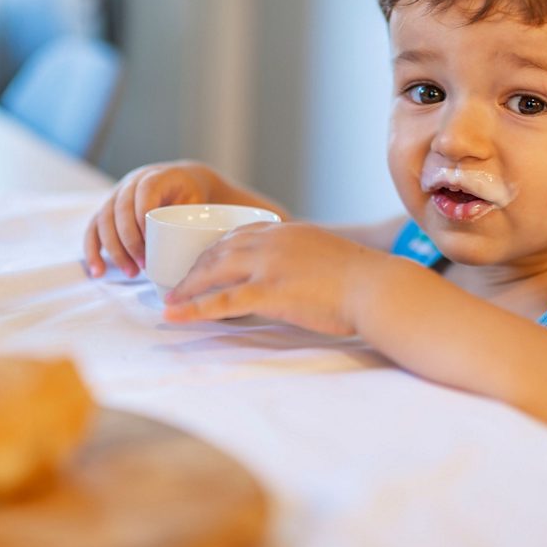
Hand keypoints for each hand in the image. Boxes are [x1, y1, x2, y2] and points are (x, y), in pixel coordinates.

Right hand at [83, 161, 212, 277]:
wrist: (184, 183)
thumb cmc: (193, 197)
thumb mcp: (200, 201)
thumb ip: (195, 218)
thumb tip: (192, 250)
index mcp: (157, 176)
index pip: (144, 192)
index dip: (143, 216)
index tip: (151, 243)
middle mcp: (132, 182)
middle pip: (120, 209)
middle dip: (129, 241)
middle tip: (143, 265)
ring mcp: (116, 195)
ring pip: (103, 220)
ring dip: (114, 249)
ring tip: (130, 272)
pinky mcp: (107, 210)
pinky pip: (93, 229)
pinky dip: (93, 250)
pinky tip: (98, 271)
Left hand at [162, 222, 389, 336]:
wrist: (376, 288)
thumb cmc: (363, 280)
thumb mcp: (327, 256)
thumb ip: (303, 259)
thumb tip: (294, 277)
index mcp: (286, 230)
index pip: (239, 233)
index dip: (216, 250)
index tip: (203, 263)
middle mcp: (271, 241)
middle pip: (218, 250)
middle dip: (194, 268)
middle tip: (179, 285)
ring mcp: (267, 265)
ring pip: (213, 272)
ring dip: (187, 288)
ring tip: (170, 301)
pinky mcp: (268, 292)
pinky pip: (221, 302)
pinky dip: (193, 309)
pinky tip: (176, 316)